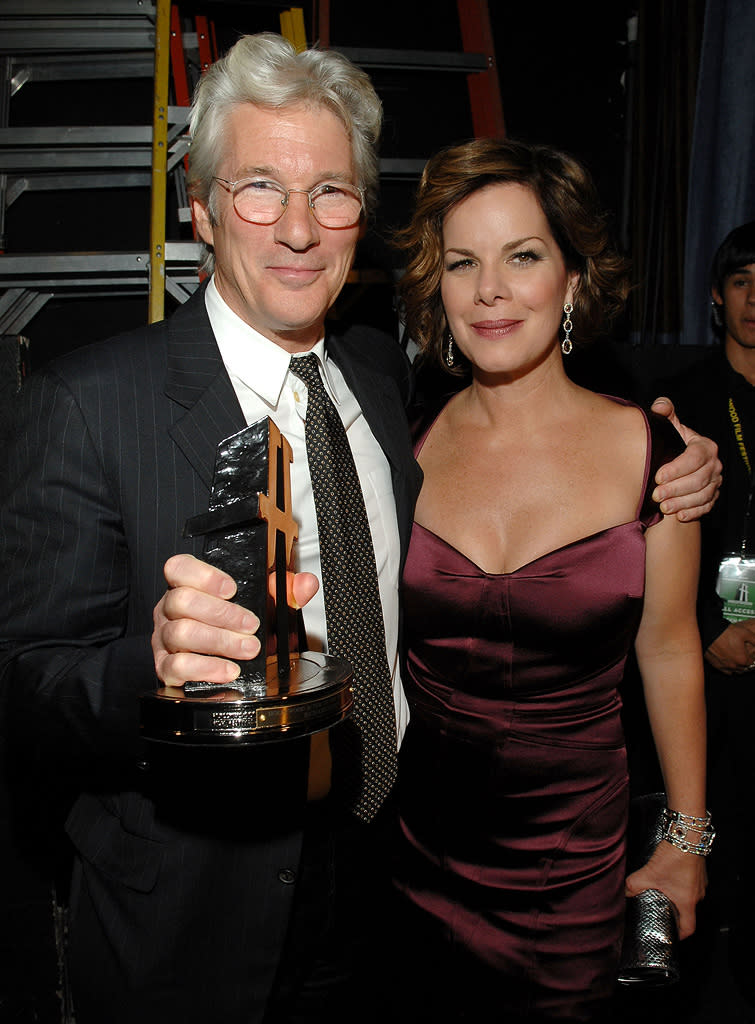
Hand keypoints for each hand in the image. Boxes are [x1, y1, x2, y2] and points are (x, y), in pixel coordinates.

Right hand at [152, 553, 318, 686]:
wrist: (229, 662)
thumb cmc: (239, 626)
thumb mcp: (265, 604)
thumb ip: (286, 590)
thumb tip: (304, 584)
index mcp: (189, 585)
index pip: (179, 568)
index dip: (203, 575)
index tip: (232, 589)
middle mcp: (171, 608)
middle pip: (182, 601)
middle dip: (222, 614)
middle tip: (251, 626)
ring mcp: (165, 638)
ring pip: (180, 633)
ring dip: (219, 641)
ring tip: (247, 649)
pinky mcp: (166, 667)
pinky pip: (176, 666)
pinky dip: (205, 668)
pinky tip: (228, 669)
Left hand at [625, 840, 706, 939]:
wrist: (687, 835)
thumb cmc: (675, 857)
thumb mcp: (649, 874)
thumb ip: (634, 885)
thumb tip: (624, 892)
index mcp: (688, 902)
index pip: (689, 928)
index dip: (680, 935)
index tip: (671, 936)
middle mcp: (698, 895)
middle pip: (689, 912)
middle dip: (675, 915)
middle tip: (661, 914)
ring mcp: (700, 882)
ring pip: (689, 897)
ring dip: (677, 898)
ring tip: (662, 895)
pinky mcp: (697, 871)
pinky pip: (689, 884)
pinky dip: (679, 885)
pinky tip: (668, 878)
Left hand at [650, 397, 721, 520]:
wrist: (676, 463)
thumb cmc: (671, 442)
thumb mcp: (668, 427)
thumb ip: (664, 413)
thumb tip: (660, 406)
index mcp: (704, 446)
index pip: (695, 457)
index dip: (677, 468)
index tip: (658, 476)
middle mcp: (714, 465)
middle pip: (699, 479)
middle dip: (677, 488)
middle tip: (656, 495)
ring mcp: (714, 482)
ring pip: (702, 495)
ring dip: (683, 503)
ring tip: (664, 507)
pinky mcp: (712, 497)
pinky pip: (706, 507)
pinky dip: (693, 512)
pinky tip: (679, 516)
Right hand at [705, 620, 754, 673]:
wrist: (710, 631)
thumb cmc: (725, 632)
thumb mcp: (745, 633)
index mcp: (742, 659)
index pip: (752, 663)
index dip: (752, 657)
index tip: (750, 654)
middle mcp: (733, 665)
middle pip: (744, 668)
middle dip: (745, 662)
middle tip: (743, 654)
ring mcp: (724, 666)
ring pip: (735, 671)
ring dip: (737, 666)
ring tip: (737, 658)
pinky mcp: (716, 665)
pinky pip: (725, 671)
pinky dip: (728, 668)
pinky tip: (729, 661)